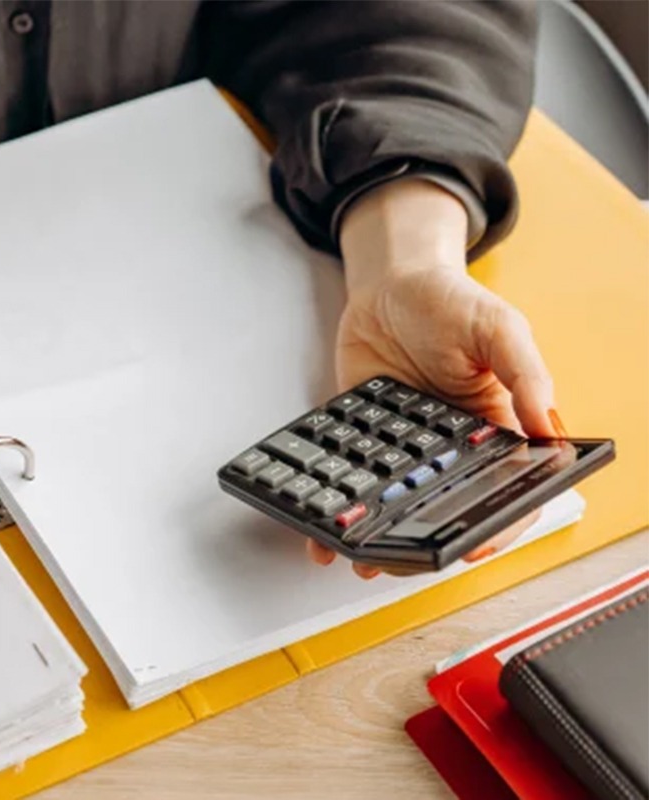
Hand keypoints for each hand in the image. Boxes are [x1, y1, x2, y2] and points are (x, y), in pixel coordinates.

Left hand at [313, 180, 565, 577]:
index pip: (504, 491)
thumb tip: (546, 429)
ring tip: (356, 558)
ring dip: (376, 537)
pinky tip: (317, 528)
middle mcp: (450, 448)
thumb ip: (524, 375)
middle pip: (442, 510)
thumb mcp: (498, 328)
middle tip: (398, 561)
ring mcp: (403, 449)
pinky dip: (335, 507)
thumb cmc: (450, 300)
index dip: (493, 526)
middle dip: (420, 543)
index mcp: (494, 430)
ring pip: (394, 505)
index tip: (471, 548)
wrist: (389, 283)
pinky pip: (351, 479)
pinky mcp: (362, 438)